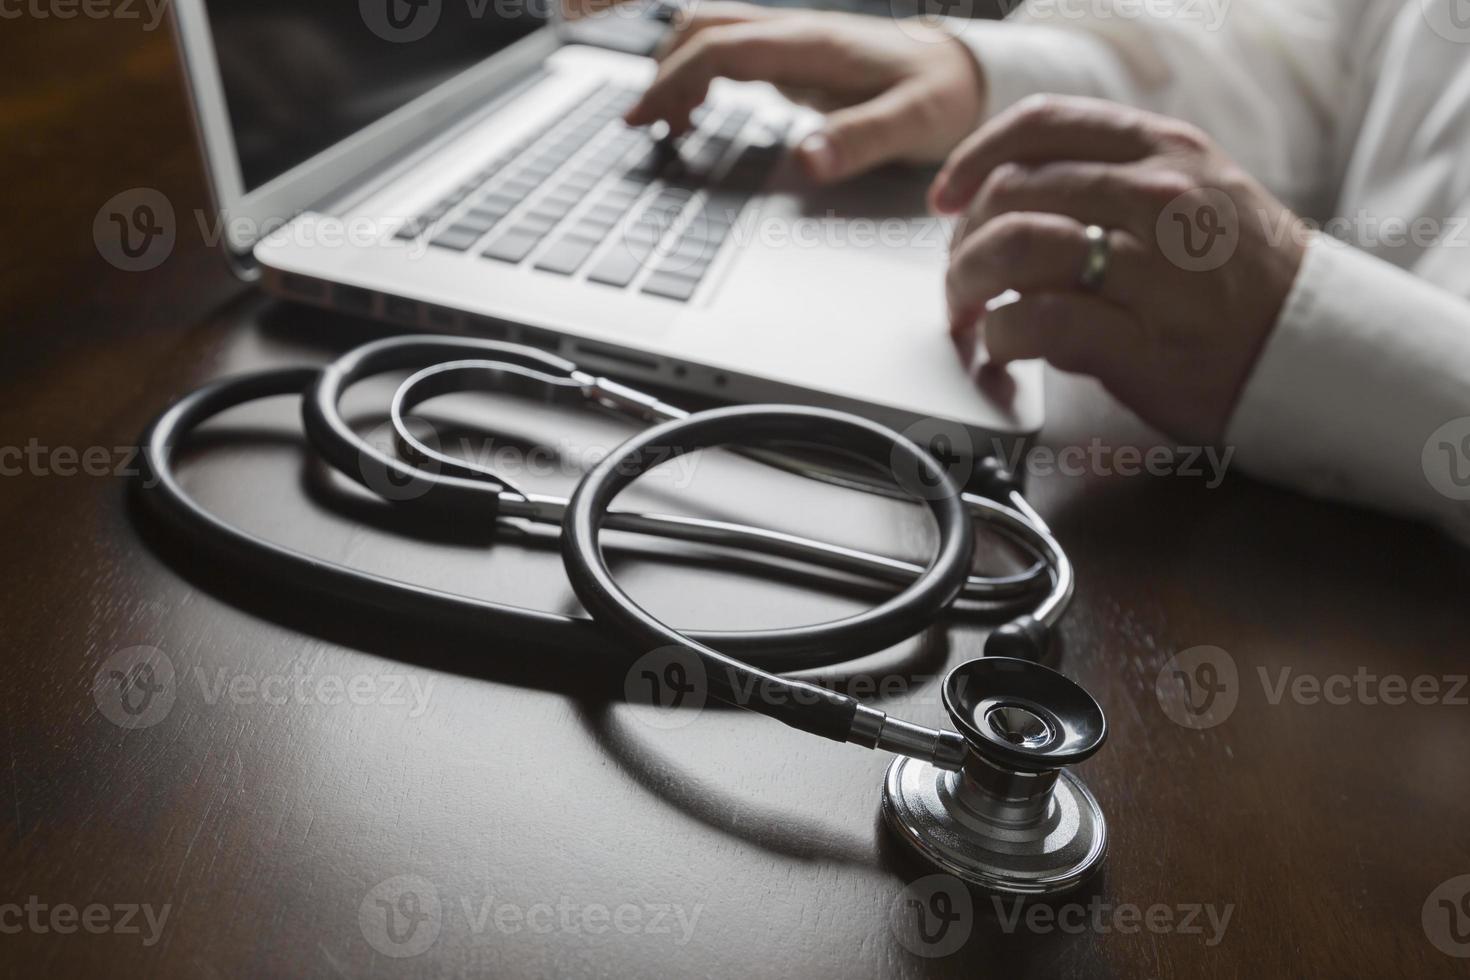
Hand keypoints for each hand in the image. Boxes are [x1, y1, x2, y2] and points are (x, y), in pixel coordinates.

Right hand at [624, 3, 985, 182]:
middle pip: (706, 29)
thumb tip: (806, 162)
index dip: (675, 80)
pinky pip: (733, 52)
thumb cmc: (945, 97)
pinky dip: (700, 75)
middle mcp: (798, 33)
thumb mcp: (914, 123)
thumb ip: (860, 140)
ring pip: (715, 33)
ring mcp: (796, 42)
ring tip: (660, 121)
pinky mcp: (798, 58)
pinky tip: (696, 112)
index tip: (646, 119)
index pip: (722, 47)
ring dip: (677, 69)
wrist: (969, 74)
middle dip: (662, 72)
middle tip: (639, 123)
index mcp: (814, 45)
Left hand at [933, 95, 1308, 445]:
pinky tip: (1001, 346)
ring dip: (966, 282)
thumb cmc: (1245, 281)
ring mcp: (1152, 267)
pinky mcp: (1140, 340)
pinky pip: (1035, 320)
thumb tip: (1014, 192)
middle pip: (1012, 191)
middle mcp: (1157, 197)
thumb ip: (1115, 180)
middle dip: (963, 238)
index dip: (974, 157)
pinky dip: (998, 335)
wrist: (1316, 353)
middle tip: (957, 274)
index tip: (946, 194)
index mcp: (1165, 152)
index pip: (1043, 125)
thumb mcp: (1196, 194)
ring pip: (1015, 247)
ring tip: (967, 311)